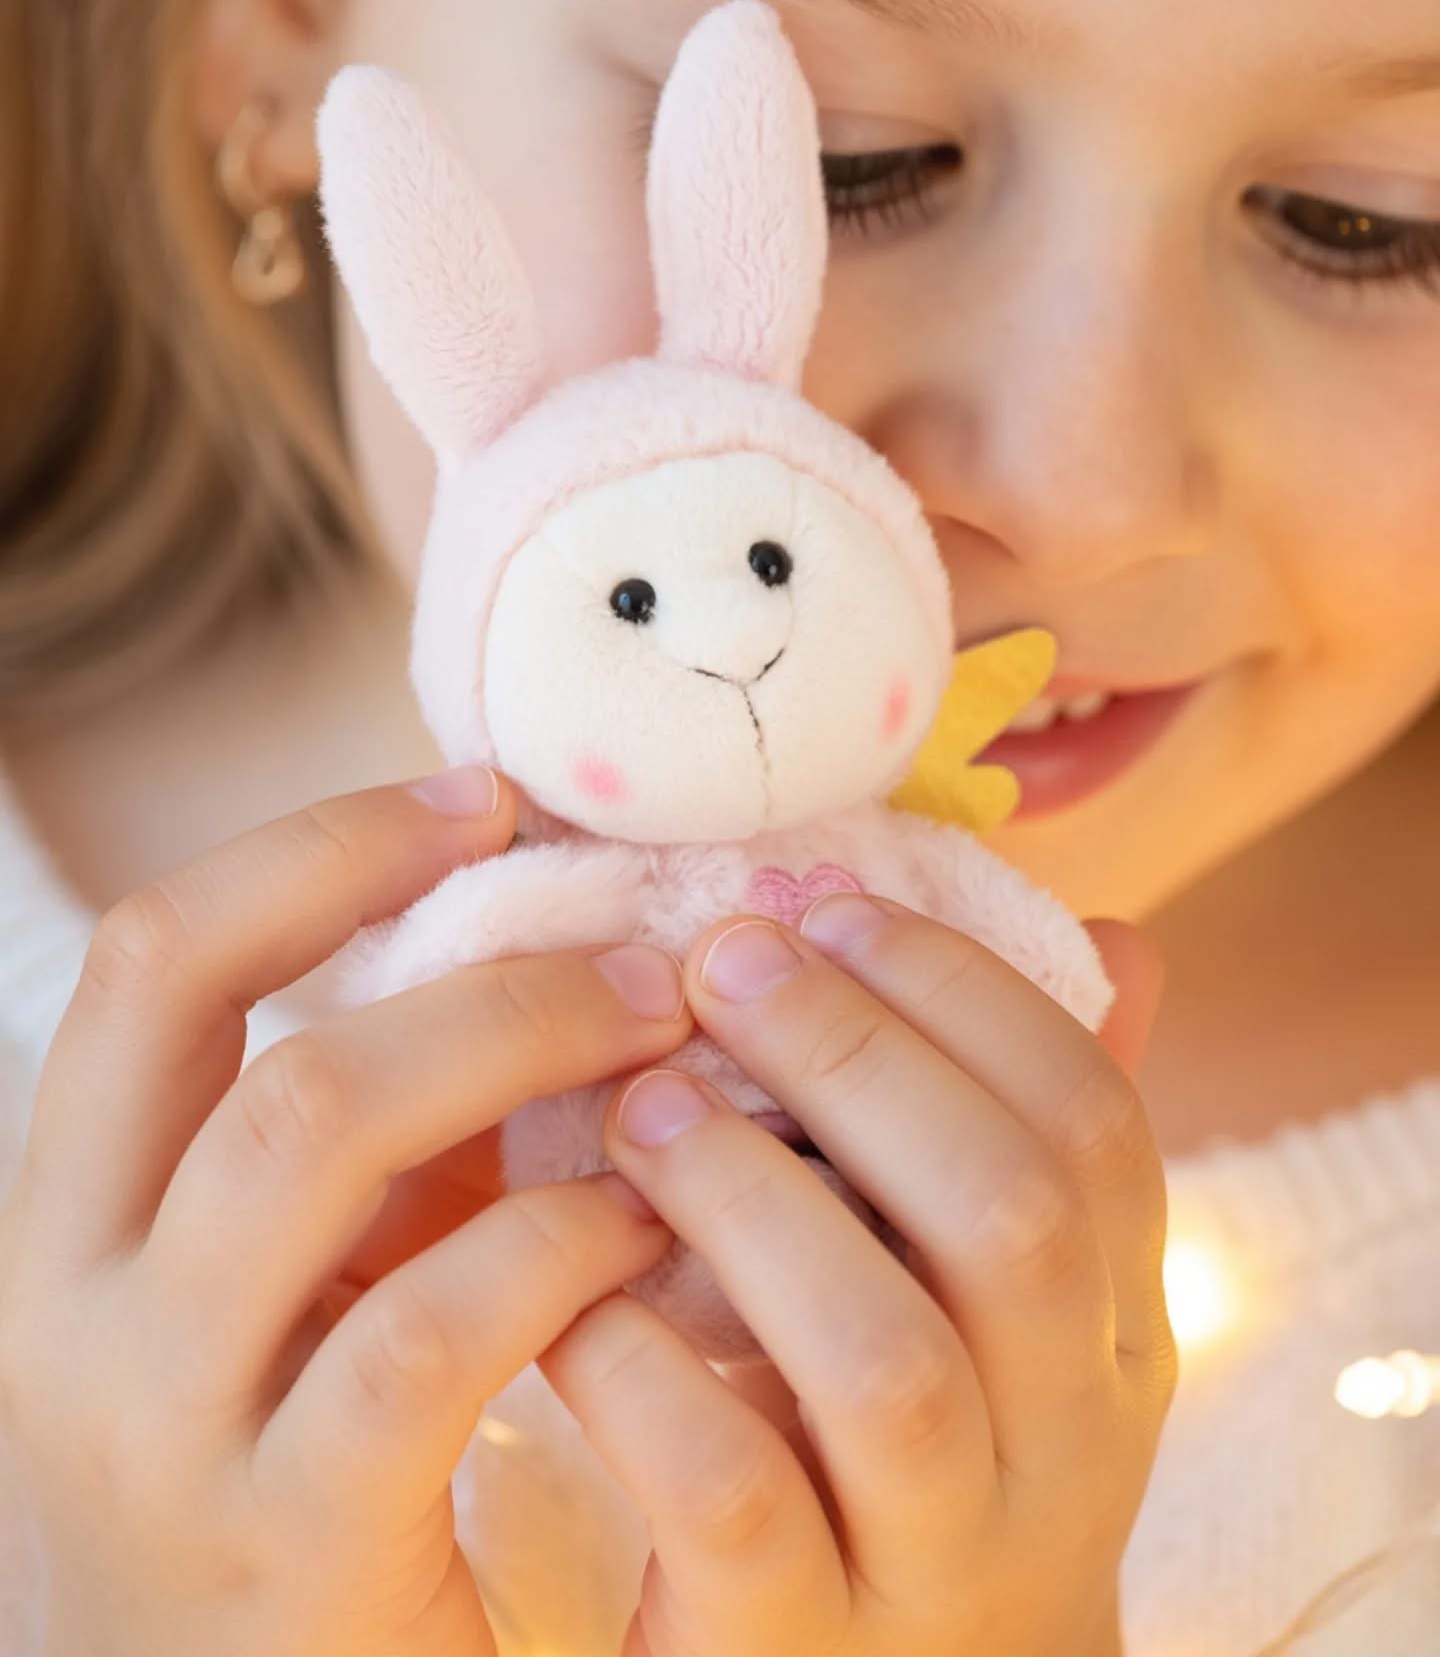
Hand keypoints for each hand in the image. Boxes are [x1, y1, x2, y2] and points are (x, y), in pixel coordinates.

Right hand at [0, 770, 690, 1656]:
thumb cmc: (293, 1504)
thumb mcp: (294, 1306)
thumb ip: (378, 1162)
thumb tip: (542, 975)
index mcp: (73, 1221)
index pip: (158, 957)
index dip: (319, 848)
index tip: (482, 803)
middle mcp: (79, 1311)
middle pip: (243, 1019)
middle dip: (470, 962)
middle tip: (642, 955)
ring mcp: (167, 1433)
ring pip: (320, 1127)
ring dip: (524, 1050)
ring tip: (669, 1044)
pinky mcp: (289, 1549)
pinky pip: (430, 1326)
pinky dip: (559, 1240)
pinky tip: (645, 1228)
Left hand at [536, 896, 1173, 1656]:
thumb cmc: (915, 1452)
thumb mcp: (1003, 1311)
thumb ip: (1026, 1139)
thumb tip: (1110, 937)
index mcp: (1110, 1330)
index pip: (1096, 1127)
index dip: (964, 995)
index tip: (825, 908)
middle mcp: (1060, 1443)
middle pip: (1009, 1218)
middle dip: (858, 1059)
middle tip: (717, 964)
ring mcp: (935, 1556)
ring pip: (884, 1363)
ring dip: (751, 1200)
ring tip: (639, 1109)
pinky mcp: (794, 1644)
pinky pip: (732, 1498)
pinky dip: (642, 1373)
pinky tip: (572, 1296)